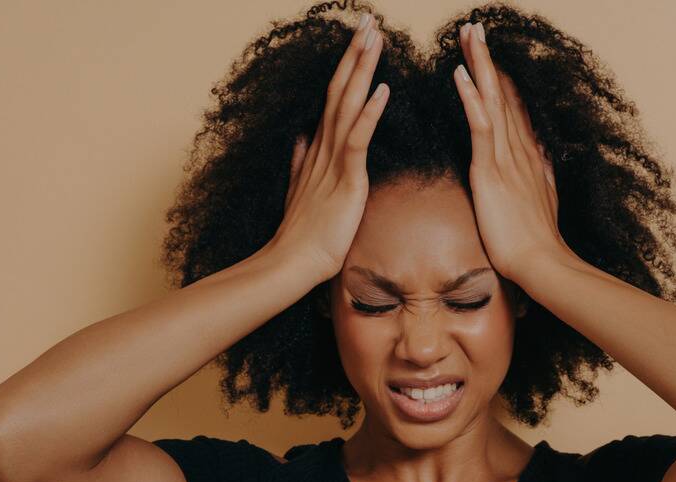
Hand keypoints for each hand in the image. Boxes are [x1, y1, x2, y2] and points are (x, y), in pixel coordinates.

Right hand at [270, 13, 388, 279]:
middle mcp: (324, 146)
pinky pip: (358, 139)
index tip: (359, 38)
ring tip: (375, 38)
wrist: (294, 262)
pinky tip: (382, 90)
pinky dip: (369, 113)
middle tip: (369, 20)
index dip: (347, 65)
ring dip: (362, 69)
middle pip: (340, 89)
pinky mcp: (346, 179)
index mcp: (319, 148)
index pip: (335, 96)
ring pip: (348, 104)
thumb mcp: (301, 189)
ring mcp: (333, 160)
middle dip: (356, 53)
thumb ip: (303, 160)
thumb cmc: (303, 233)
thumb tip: (301, 136)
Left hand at [453, 21, 569, 281]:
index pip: (512, 107)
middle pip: (501, 94)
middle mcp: (520, 149)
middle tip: (474, 28)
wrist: (541, 263)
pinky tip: (460, 75)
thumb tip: (544, 157)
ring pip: (491, 101)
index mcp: (527, 156)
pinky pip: (480, 128)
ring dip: (479, 66)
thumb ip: (540, 175)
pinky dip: (471, 100)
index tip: (491, 54)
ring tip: (467, 35)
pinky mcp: (491, 172)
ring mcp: (507, 158)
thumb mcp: (541, 200)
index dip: (501, 79)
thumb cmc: (536, 243)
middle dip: (488, 60)